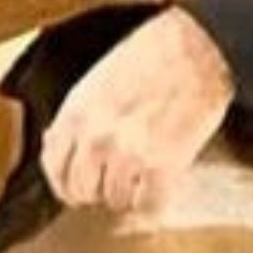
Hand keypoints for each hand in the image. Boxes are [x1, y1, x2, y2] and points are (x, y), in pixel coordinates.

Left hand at [40, 8, 233, 217]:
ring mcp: (127, 155)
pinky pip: (148, 204)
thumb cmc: (153, 53)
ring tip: (145, 171)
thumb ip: (77, 114)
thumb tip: (56, 143)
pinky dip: (155, 198)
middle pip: (81, 192)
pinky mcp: (162, 167)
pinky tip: (162, 180)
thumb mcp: (98, 78)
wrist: (198, 47)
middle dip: (98, 189)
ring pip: (115, 201)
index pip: (53, 168)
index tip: (79, 183)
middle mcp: (95, 138)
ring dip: (130, 192)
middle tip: (117, 178)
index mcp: (76, 113)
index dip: (67, 181)